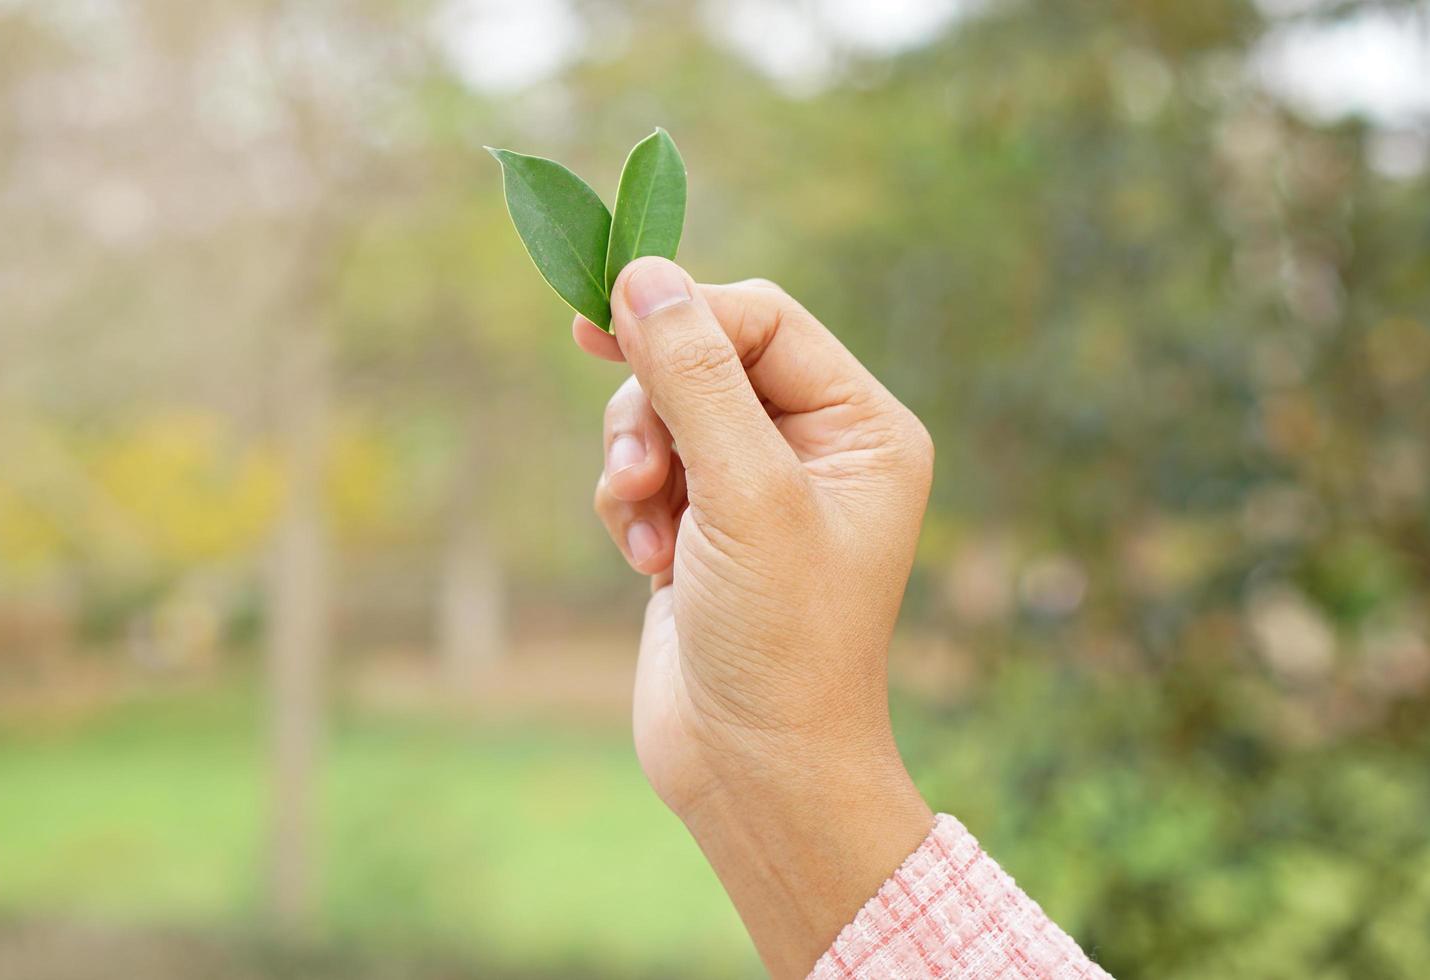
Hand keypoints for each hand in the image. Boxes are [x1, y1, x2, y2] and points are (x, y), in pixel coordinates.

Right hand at [575, 258, 935, 977]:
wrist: (756, 769)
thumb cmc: (780, 638)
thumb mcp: (743, 494)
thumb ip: (694, 377)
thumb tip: (642, 273)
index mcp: (861, 426)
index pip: (763, 318)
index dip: (684, 313)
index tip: (596, 318)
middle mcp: (816, 447)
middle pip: (705, 358)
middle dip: (656, 408)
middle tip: (640, 470)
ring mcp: (756, 488)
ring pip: (665, 414)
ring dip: (637, 462)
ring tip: (650, 530)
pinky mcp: (705, 527)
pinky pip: (646, 470)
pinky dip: (632, 507)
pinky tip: (652, 565)